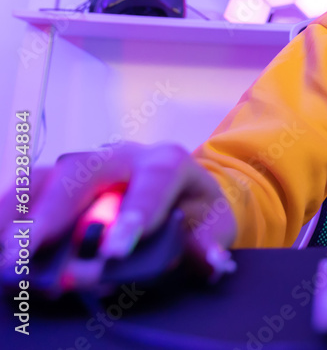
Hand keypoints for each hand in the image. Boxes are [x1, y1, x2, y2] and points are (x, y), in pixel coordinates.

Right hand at [1, 141, 236, 288]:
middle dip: (51, 218)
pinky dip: (7, 217)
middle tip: (26, 259)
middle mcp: (121, 155)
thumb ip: (207, 244)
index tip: (113, 253)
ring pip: (43, 179)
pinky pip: (24, 191)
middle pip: (80, 176)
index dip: (132, 218)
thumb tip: (211, 263)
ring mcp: (85, 163)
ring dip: (19, 219)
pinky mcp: (57, 178)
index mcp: (167, 162)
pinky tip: (0, 247)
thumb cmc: (196, 209)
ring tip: (6, 259)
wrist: (183, 189)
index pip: (151, 184)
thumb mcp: (214, 224)